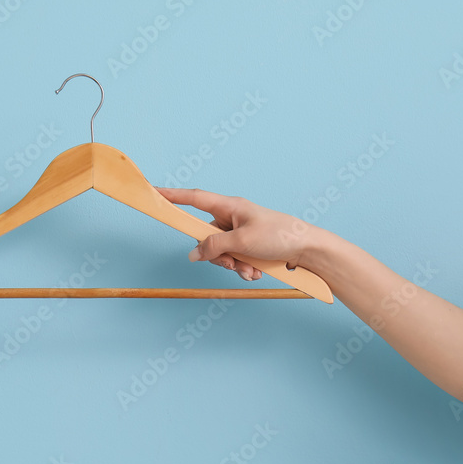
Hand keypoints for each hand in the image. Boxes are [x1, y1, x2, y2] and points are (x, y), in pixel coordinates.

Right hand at [156, 187, 315, 280]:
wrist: (308, 250)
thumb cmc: (280, 236)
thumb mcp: (243, 242)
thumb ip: (214, 246)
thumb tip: (194, 254)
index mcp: (229, 206)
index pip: (194, 198)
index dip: (173, 195)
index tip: (154, 192)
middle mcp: (232, 218)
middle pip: (206, 236)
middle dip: (217, 255)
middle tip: (232, 262)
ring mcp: (240, 233)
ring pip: (220, 252)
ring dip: (233, 265)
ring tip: (250, 269)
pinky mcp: (248, 247)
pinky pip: (234, 259)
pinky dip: (243, 268)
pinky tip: (256, 272)